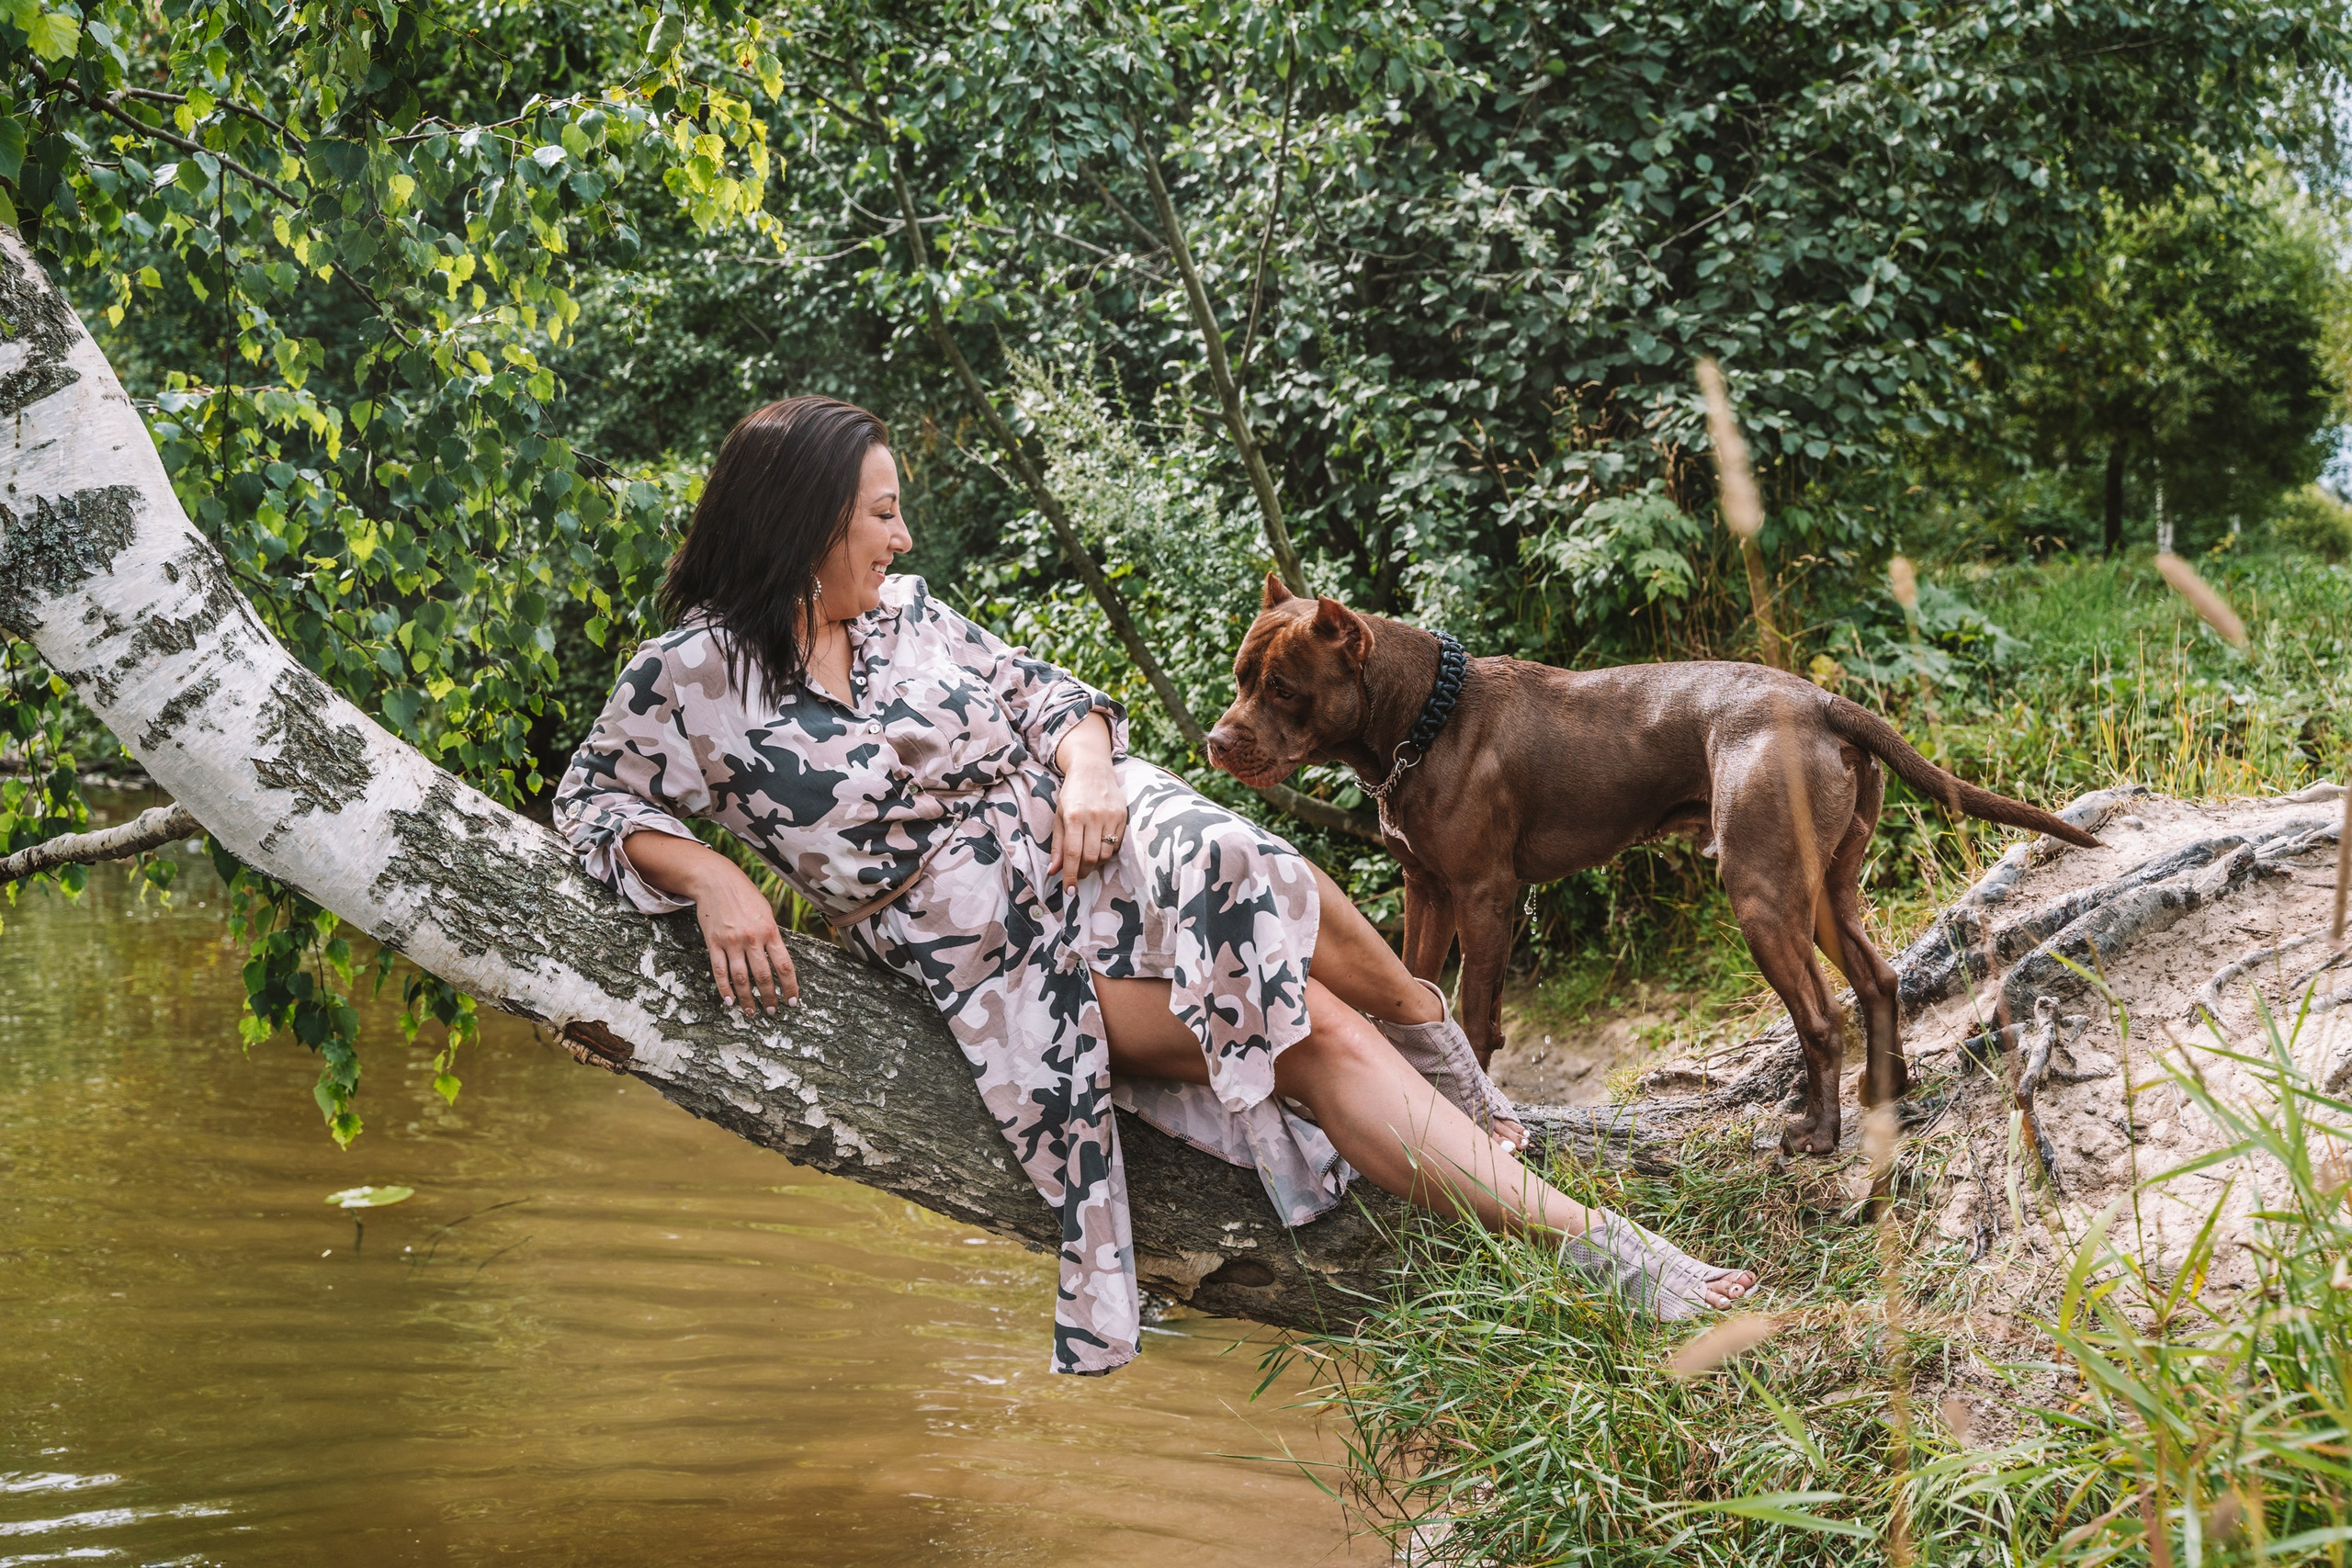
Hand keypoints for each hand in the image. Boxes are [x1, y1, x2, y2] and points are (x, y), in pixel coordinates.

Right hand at [692, 865, 799, 1015]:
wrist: (716, 881)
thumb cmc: (745, 895)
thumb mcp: (766, 912)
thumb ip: (772, 935)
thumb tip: (778, 960)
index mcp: (770, 930)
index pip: (784, 965)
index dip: (790, 986)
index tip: (792, 1001)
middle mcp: (752, 938)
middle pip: (763, 976)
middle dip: (769, 998)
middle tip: (773, 1012)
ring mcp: (731, 942)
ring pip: (741, 978)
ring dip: (747, 999)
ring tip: (751, 1013)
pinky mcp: (713, 943)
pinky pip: (719, 971)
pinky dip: (724, 989)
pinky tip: (729, 1001)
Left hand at [1048, 759, 1127, 892]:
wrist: (1093, 769)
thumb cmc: (1072, 794)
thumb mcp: (1059, 816)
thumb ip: (1058, 845)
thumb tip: (1053, 871)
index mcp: (1073, 816)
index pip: (1072, 854)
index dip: (1070, 876)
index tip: (1069, 891)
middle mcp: (1093, 816)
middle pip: (1091, 857)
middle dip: (1083, 872)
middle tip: (1077, 876)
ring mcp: (1110, 816)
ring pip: (1106, 854)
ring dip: (1096, 863)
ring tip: (1087, 860)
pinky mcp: (1123, 815)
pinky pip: (1117, 844)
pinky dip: (1107, 851)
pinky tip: (1099, 846)